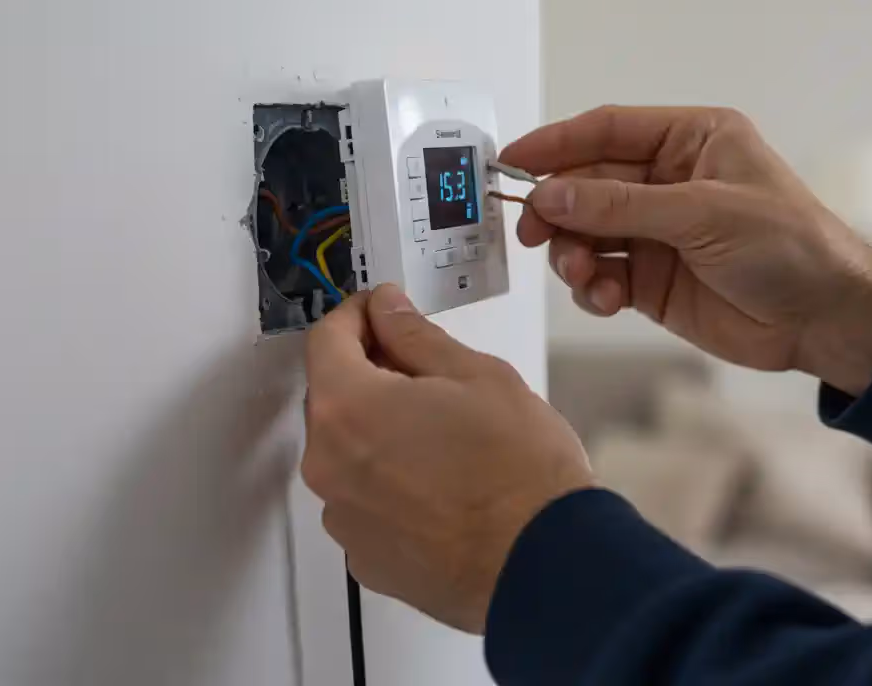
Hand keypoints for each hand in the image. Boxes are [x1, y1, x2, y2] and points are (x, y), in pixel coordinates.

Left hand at [301, 285, 593, 633]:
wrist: (544, 562)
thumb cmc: (519, 466)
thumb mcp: (477, 375)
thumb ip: (417, 337)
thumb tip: (387, 310)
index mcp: (348, 408)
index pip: (327, 339)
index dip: (358, 314)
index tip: (385, 309)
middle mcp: (328, 466)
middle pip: (333, 399)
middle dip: (371, 376)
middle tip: (429, 375)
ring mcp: (344, 519)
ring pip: (349, 455)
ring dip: (381, 435)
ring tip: (446, 440)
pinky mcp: (367, 560)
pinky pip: (366, 505)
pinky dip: (392, 487)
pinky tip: (443, 487)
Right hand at [503, 106, 871, 395]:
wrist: (825, 318)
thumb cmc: (789, 246)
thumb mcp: (705, 213)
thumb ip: (622, 205)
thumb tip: (552, 194)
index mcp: (691, 141)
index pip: (607, 131)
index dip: (557, 143)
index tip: (512, 162)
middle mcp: (670, 182)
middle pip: (588, 184)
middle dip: (558, 207)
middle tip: (533, 230)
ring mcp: (659, 233)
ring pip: (588, 233)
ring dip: (573, 252)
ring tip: (581, 272)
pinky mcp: (654, 281)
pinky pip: (602, 276)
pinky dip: (592, 286)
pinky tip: (604, 297)